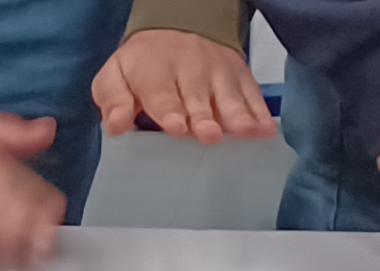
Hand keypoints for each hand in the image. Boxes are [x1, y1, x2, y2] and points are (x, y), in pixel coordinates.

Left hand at [91, 28, 275, 143]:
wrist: (179, 27)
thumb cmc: (144, 64)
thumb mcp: (116, 76)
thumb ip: (113, 100)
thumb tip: (116, 125)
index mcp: (155, 72)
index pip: (162, 93)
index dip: (169, 111)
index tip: (177, 127)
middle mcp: (189, 70)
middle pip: (197, 97)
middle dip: (203, 116)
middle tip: (208, 134)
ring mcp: (218, 73)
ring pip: (228, 96)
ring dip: (237, 115)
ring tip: (245, 131)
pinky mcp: (239, 77)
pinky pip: (251, 94)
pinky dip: (260, 112)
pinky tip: (266, 130)